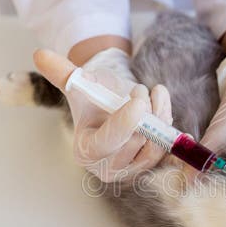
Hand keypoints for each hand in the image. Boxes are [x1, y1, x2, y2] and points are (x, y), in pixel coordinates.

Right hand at [33, 48, 171, 182]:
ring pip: (155, 147)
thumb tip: (40, 55)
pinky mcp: (152, 169)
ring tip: (155, 94)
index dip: (127, 121)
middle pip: (135, 143)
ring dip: (161, 117)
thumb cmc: (96, 97)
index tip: (140, 98)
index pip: (108, 142)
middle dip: (145, 113)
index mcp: (86, 151)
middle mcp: (108, 168)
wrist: (115, 107)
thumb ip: (62, 73)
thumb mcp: (80, 84)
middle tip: (141, 90)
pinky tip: (185, 136)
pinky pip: (168, 158)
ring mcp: (132, 172)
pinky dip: (177, 144)